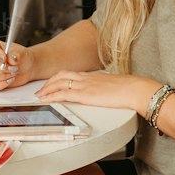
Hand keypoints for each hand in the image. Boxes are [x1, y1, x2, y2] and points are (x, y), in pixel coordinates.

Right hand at [0, 38, 34, 91]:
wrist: (25, 68)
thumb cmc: (20, 58)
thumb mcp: (21, 53)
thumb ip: (16, 55)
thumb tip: (12, 58)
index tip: (5, 58)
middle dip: (0, 68)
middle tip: (11, 68)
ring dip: (2, 77)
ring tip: (12, 73)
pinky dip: (0, 84)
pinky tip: (7, 80)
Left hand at [37, 70, 154, 113]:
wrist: (135, 89)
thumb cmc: (130, 89)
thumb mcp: (115, 86)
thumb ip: (107, 89)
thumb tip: (108, 94)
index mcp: (94, 76)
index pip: (72, 74)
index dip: (60, 78)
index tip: (54, 83)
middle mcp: (87, 78)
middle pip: (62, 75)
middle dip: (49, 82)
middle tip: (41, 89)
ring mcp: (85, 85)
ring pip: (59, 83)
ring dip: (47, 89)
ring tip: (40, 95)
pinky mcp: (84, 95)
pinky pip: (63, 93)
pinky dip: (51, 96)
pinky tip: (46, 100)